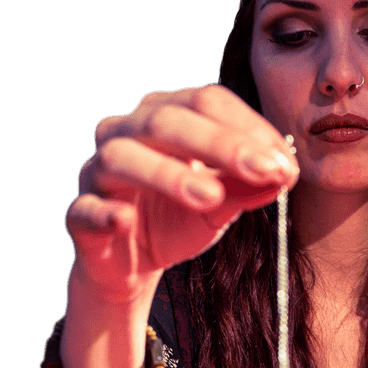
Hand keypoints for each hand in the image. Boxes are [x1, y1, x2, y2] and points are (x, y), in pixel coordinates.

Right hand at [66, 84, 298, 300]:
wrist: (132, 264)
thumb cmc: (176, 219)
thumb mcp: (220, 206)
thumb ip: (247, 188)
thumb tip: (284, 174)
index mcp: (164, 117)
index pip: (206, 102)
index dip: (248, 128)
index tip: (286, 162)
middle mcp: (125, 133)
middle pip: (167, 122)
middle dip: (221, 145)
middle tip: (265, 171)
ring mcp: (97, 172)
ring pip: (123, 158)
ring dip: (169, 175)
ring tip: (211, 197)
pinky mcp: (80, 215)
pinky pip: (87, 209)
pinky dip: (106, 212)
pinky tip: (127, 220)